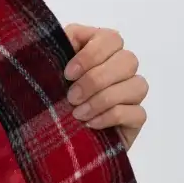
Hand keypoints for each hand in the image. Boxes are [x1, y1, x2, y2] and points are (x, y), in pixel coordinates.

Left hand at [62, 24, 148, 149]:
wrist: (50, 144)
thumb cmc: (50, 104)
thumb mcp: (46, 76)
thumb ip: (56, 50)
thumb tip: (63, 38)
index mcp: (102, 52)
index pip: (111, 39)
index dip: (91, 54)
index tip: (68, 74)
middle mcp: (121, 70)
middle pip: (127, 60)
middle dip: (96, 80)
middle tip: (71, 98)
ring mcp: (131, 95)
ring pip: (137, 85)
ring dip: (104, 99)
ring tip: (78, 114)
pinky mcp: (135, 120)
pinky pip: (137, 112)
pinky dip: (112, 116)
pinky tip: (91, 124)